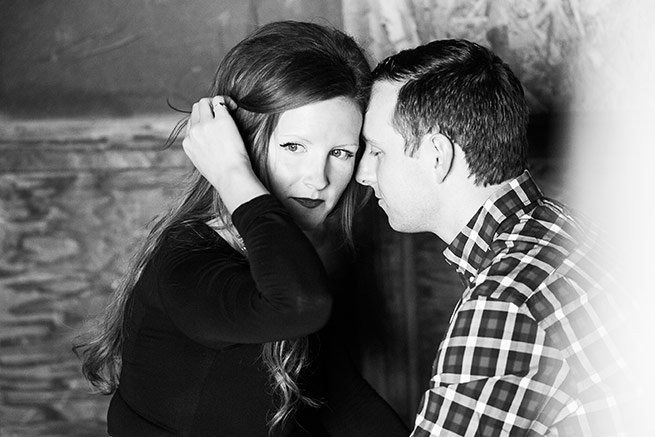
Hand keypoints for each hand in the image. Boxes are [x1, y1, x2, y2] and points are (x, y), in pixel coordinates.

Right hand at [182, 96, 267, 212]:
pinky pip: (220, 101)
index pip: (191, 123)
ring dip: (215, 103)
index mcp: (188, 143)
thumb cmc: (223, 176)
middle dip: (208, 109)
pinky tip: (234, 107)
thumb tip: (211, 143)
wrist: (230, 177)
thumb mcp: (204, 165)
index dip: (203, 122)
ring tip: (229, 109)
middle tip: (222, 115)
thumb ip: (202, 151)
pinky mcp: (221, 120)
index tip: (215, 128)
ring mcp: (206, 124)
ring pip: (204, 102)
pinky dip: (227, 101)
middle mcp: (194, 132)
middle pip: (196, 109)